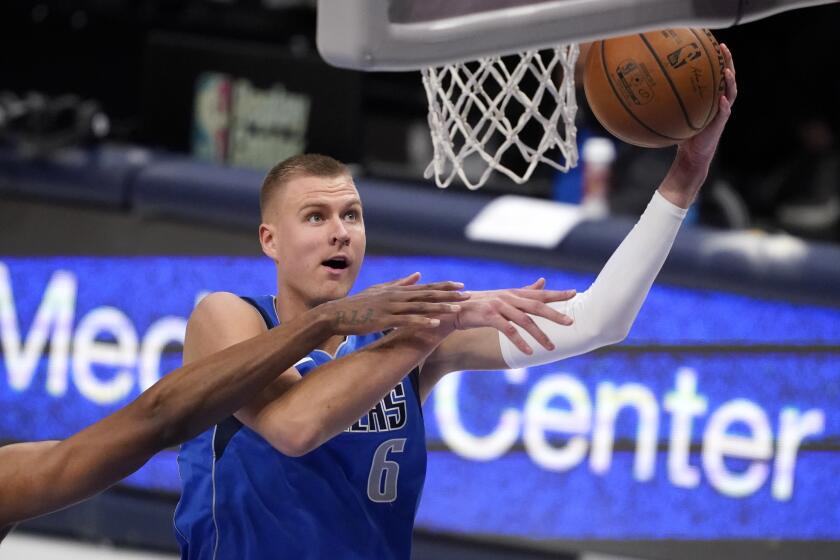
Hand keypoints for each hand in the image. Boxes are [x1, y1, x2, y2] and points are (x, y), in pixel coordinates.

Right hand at [318, 272, 468, 334]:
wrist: (336, 314)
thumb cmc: (358, 305)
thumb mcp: (380, 290)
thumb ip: (400, 283)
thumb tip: (418, 275)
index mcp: (397, 290)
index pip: (426, 287)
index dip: (444, 286)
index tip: (461, 286)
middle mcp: (397, 296)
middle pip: (428, 295)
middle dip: (449, 295)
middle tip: (468, 295)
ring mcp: (390, 307)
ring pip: (420, 306)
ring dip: (440, 307)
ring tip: (457, 309)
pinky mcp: (383, 319)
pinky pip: (406, 320)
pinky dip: (421, 321)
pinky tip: (434, 323)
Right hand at [452, 278, 575, 354]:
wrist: (455, 308)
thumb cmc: (481, 304)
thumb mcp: (504, 296)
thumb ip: (525, 291)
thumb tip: (543, 281)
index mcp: (514, 293)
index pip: (539, 293)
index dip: (556, 293)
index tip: (574, 292)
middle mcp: (508, 297)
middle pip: (536, 306)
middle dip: (554, 314)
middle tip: (570, 322)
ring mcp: (499, 305)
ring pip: (524, 321)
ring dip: (539, 335)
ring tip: (551, 347)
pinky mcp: (489, 316)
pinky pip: (508, 331)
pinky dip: (519, 341)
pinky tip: (528, 352)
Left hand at [660, 43, 736, 207]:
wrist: (690, 156)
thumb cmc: (680, 134)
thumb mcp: (672, 115)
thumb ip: (664, 103)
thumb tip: (642, 90)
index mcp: (709, 97)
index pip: (714, 73)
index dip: (714, 58)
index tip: (711, 42)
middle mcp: (719, 101)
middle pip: (728, 77)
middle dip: (728, 62)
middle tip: (723, 48)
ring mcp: (722, 112)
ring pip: (731, 92)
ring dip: (730, 82)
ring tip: (727, 72)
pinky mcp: (720, 125)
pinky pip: (724, 113)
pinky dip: (724, 106)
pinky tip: (723, 99)